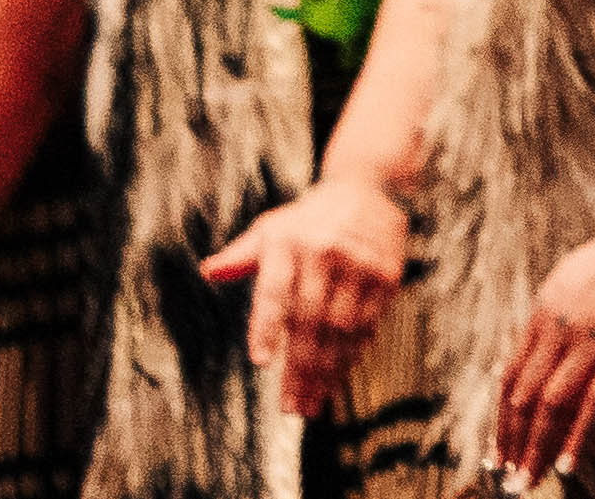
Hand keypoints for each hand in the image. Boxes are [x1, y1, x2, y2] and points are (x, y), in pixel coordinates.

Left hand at [208, 175, 410, 417]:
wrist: (368, 188)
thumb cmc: (307, 219)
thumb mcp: (271, 228)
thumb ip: (241, 256)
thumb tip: (208, 271)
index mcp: (289, 242)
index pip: (276, 291)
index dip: (268, 327)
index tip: (262, 361)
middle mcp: (325, 253)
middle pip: (309, 320)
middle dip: (299, 368)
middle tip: (289, 406)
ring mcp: (359, 265)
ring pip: (340, 329)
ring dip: (326, 371)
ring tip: (310, 403)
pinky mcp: (386, 276)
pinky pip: (367, 324)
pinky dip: (352, 355)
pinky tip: (338, 378)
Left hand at [487, 203, 594, 484]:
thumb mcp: (583, 275)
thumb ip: (565, 314)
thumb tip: (554, 345)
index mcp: (546, 310)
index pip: (511, 376)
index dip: (502, 419)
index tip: (499, 450)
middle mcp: (562, 327)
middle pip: (524, 397)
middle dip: (513, 443)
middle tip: (508, 479)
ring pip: (552, 405)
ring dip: (536, 448)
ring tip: (529, 481)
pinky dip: (578, 438)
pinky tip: (568, 464)